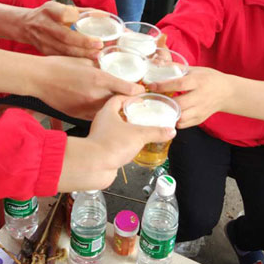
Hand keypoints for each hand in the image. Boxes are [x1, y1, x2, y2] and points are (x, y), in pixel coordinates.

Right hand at [16, 1, 103, 58]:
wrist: (26, 25)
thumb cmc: (47, 14)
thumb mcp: (60, 6)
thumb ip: (82, 11)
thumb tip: (104, 15)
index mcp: (50, 11)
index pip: (64, 14)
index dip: (77, 19)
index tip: (91, 21)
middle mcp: (45, 25)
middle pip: (65, 36)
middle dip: (84, 42)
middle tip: (99, 45)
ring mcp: (43, 40)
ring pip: (64, 50)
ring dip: (82, 54)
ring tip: (96, 55)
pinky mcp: (44, 51)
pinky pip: (61, 57)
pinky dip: (75, 60)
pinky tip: (86, 61)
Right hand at [33, 56, 144, 119]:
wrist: (38, 79)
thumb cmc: (59, 66)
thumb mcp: (83, 61)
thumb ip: (98, 65)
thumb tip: (108, 67)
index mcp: (98, 78)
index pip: (126, 87)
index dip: (136, 90)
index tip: (140, 91)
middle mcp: (95, 95)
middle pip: (119, 103)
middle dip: (127, 101)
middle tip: (132, 101)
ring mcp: (86, 107)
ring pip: (108, 113)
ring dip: (114, 112)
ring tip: (120, 110)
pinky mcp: (77, 115)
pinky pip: (94, 118)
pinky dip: (100, 117)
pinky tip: (102, 116)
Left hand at [58, 95, 175, 190]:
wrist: (94, 165)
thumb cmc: (110, 145)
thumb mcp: (140, 135)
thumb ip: (156, 132)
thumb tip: (169, 130)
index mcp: (107, 112)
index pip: (118, 99)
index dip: (130, 98)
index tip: (140, 101)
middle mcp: (102, 123)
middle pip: (116, 113)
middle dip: (130, 114)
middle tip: (142, 115)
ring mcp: (101, 136)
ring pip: (116, 129)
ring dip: (127, 129)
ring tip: (140, 131)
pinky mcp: (102, 150)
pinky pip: (115, 143)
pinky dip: (124, 143)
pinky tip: (133, 147)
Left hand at [148, 66, 225, 128]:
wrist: (227, 92)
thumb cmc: (209, 79)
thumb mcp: (195, 70)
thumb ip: (177, 68)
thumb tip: (158, 63)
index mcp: (199, 81)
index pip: (179, 84)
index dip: (163, 86)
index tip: (151, 85)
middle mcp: (200, 97)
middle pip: (180, 103)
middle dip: (164, 102)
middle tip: (154, 98)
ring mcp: (201, 110)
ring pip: (181, 117)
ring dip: (169, 113)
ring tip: (162, 107)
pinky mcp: (200, 119)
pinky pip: (184, 124)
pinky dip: (175, 120)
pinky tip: (171, 114)